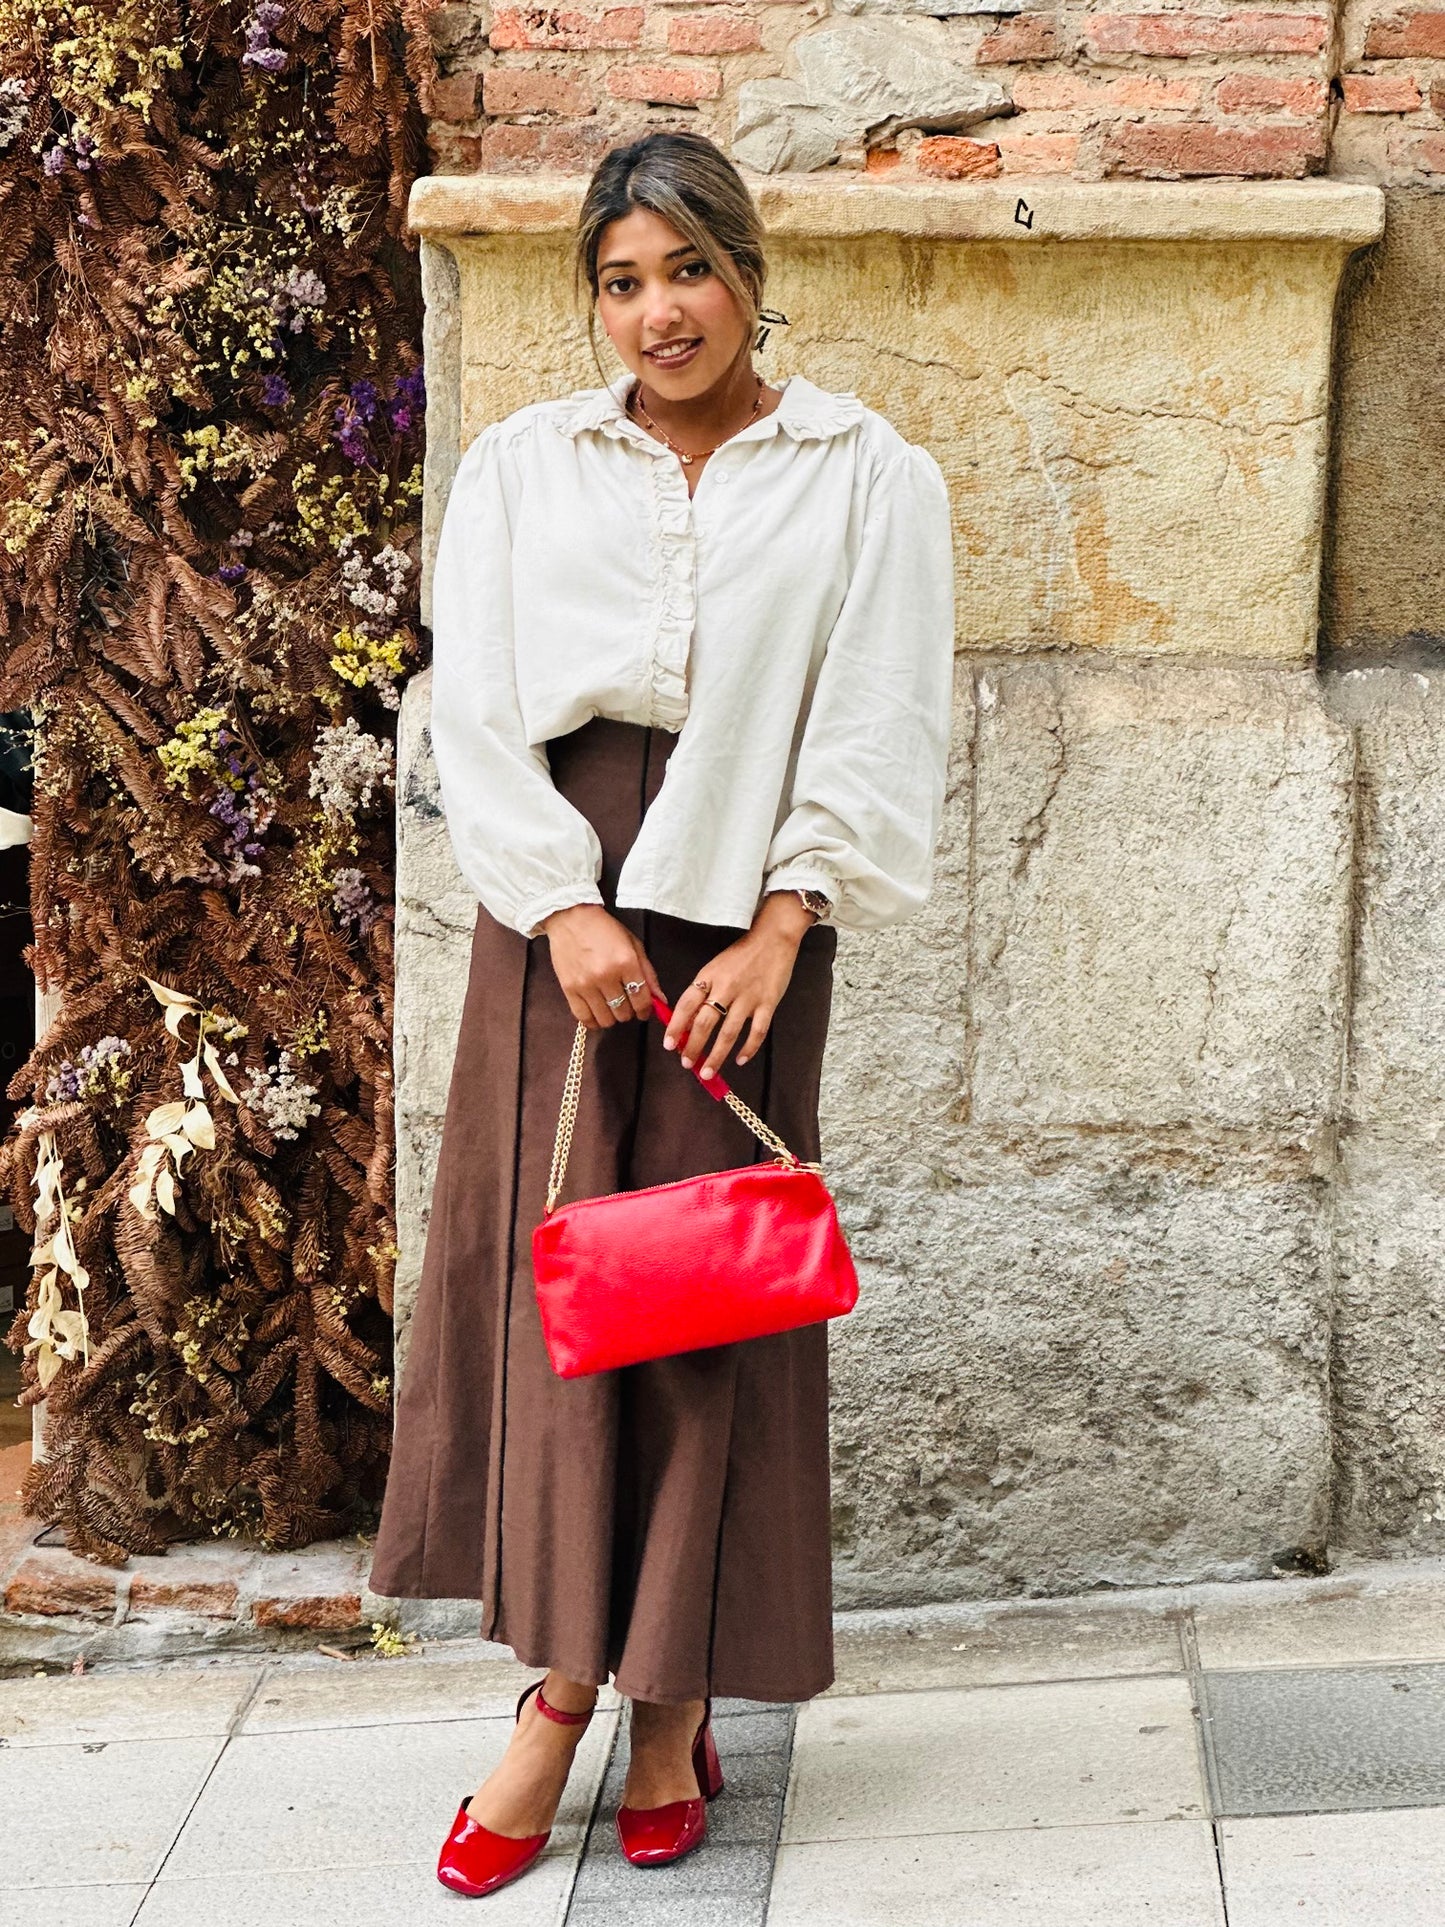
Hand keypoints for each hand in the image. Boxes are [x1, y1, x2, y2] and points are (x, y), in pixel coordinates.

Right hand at [541, 904, 661, 1029]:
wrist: (571, 918)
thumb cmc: (604, 929)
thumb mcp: (633, 945)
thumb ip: (648, 973)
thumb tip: (660, 1000)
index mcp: (626, 962)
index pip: (641, 999)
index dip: (645, 1010)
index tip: (644, 1011)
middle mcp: (606, 976)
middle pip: (624, 1012)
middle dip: (629, 1011)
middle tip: (626, 1003)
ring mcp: (585, 984)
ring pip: (605, 1019)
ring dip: (612, 1017)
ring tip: (611, 1006)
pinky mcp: (569, 989)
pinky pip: (584, 1018)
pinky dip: (593, 1020)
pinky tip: (597, 1012)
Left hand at [663, 891, 814, 1079]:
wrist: (772, 939)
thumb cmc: (740, 955)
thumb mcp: (714, 968)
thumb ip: (702, 992)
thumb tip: (687, 1022)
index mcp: (709, 977)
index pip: (687, 1004)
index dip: (676, 1026)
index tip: (669, 1045)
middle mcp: (726, 988)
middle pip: (705, 1022)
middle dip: (694, 1046)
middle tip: (687, 1063)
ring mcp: (748, 997)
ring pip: (729, 1032)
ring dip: (716, 1055)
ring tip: (707, 1072)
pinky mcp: (768, 1003)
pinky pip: (757, 1031)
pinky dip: (748, 1048)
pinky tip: (739, 1060)